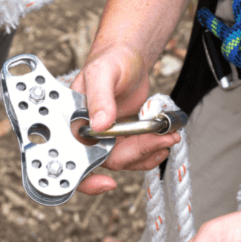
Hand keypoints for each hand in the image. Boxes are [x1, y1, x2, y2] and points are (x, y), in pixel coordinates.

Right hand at [73, 44, 174, 194]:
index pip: (71, 158)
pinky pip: (135, 155)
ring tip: (169, 136)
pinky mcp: (122, 139)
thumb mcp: (103, 73)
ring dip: (148, 152)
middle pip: (105, 161)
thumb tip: (100, 125)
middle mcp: (86, 135)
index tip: (107, 184)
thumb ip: (100, 98)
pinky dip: (152, 151)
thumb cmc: (110, 60)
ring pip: (124, 161)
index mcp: (73, 122)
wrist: (128, 58)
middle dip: (135, 153)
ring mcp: (105, 139)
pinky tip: (164, 139)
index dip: (85, 179)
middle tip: (161, 139)